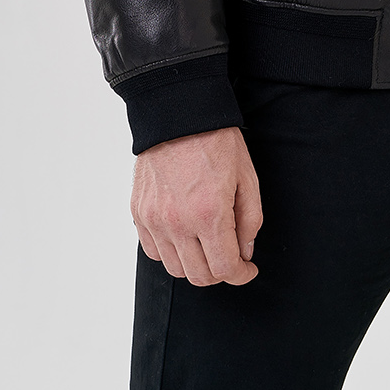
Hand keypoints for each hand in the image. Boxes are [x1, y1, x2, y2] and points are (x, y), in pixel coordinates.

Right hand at [131, 125, 262, 285]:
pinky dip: (170, 252)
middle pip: (199, 276)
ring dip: (194, 265)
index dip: (241, 275)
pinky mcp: (139, 212)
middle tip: (230, 257)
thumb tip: (245, 252)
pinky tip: (184, 236)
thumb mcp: (246, 177)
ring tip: (207, 245)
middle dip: (220, 272)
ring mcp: (154, 219)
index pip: (224, 269)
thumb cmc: (216, 140)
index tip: (247, 269)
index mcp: (209, 214)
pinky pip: (153, 251)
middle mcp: (178, 222)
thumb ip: (250, 220)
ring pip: (174, 269)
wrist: (178, 114)